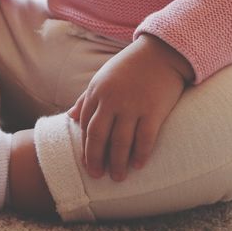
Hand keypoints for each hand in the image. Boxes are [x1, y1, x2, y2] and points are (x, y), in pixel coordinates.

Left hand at [67, 35, 191, 181]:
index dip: (85, 147)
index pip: (86, 125)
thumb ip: (86, 98)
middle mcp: (112, 100)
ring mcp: (133, 105)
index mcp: (97, 92)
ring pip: (120, 142)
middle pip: (98, 136)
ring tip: (118, 177)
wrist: (161, 52)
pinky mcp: (153, 110)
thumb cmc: (130, 66)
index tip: (87, 164)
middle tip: (97, 176)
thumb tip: (70, 117)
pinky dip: (140, 154)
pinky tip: (138, 165)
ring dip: (118, 163)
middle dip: (95, 159)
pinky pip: (144, 138)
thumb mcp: (103, 77)